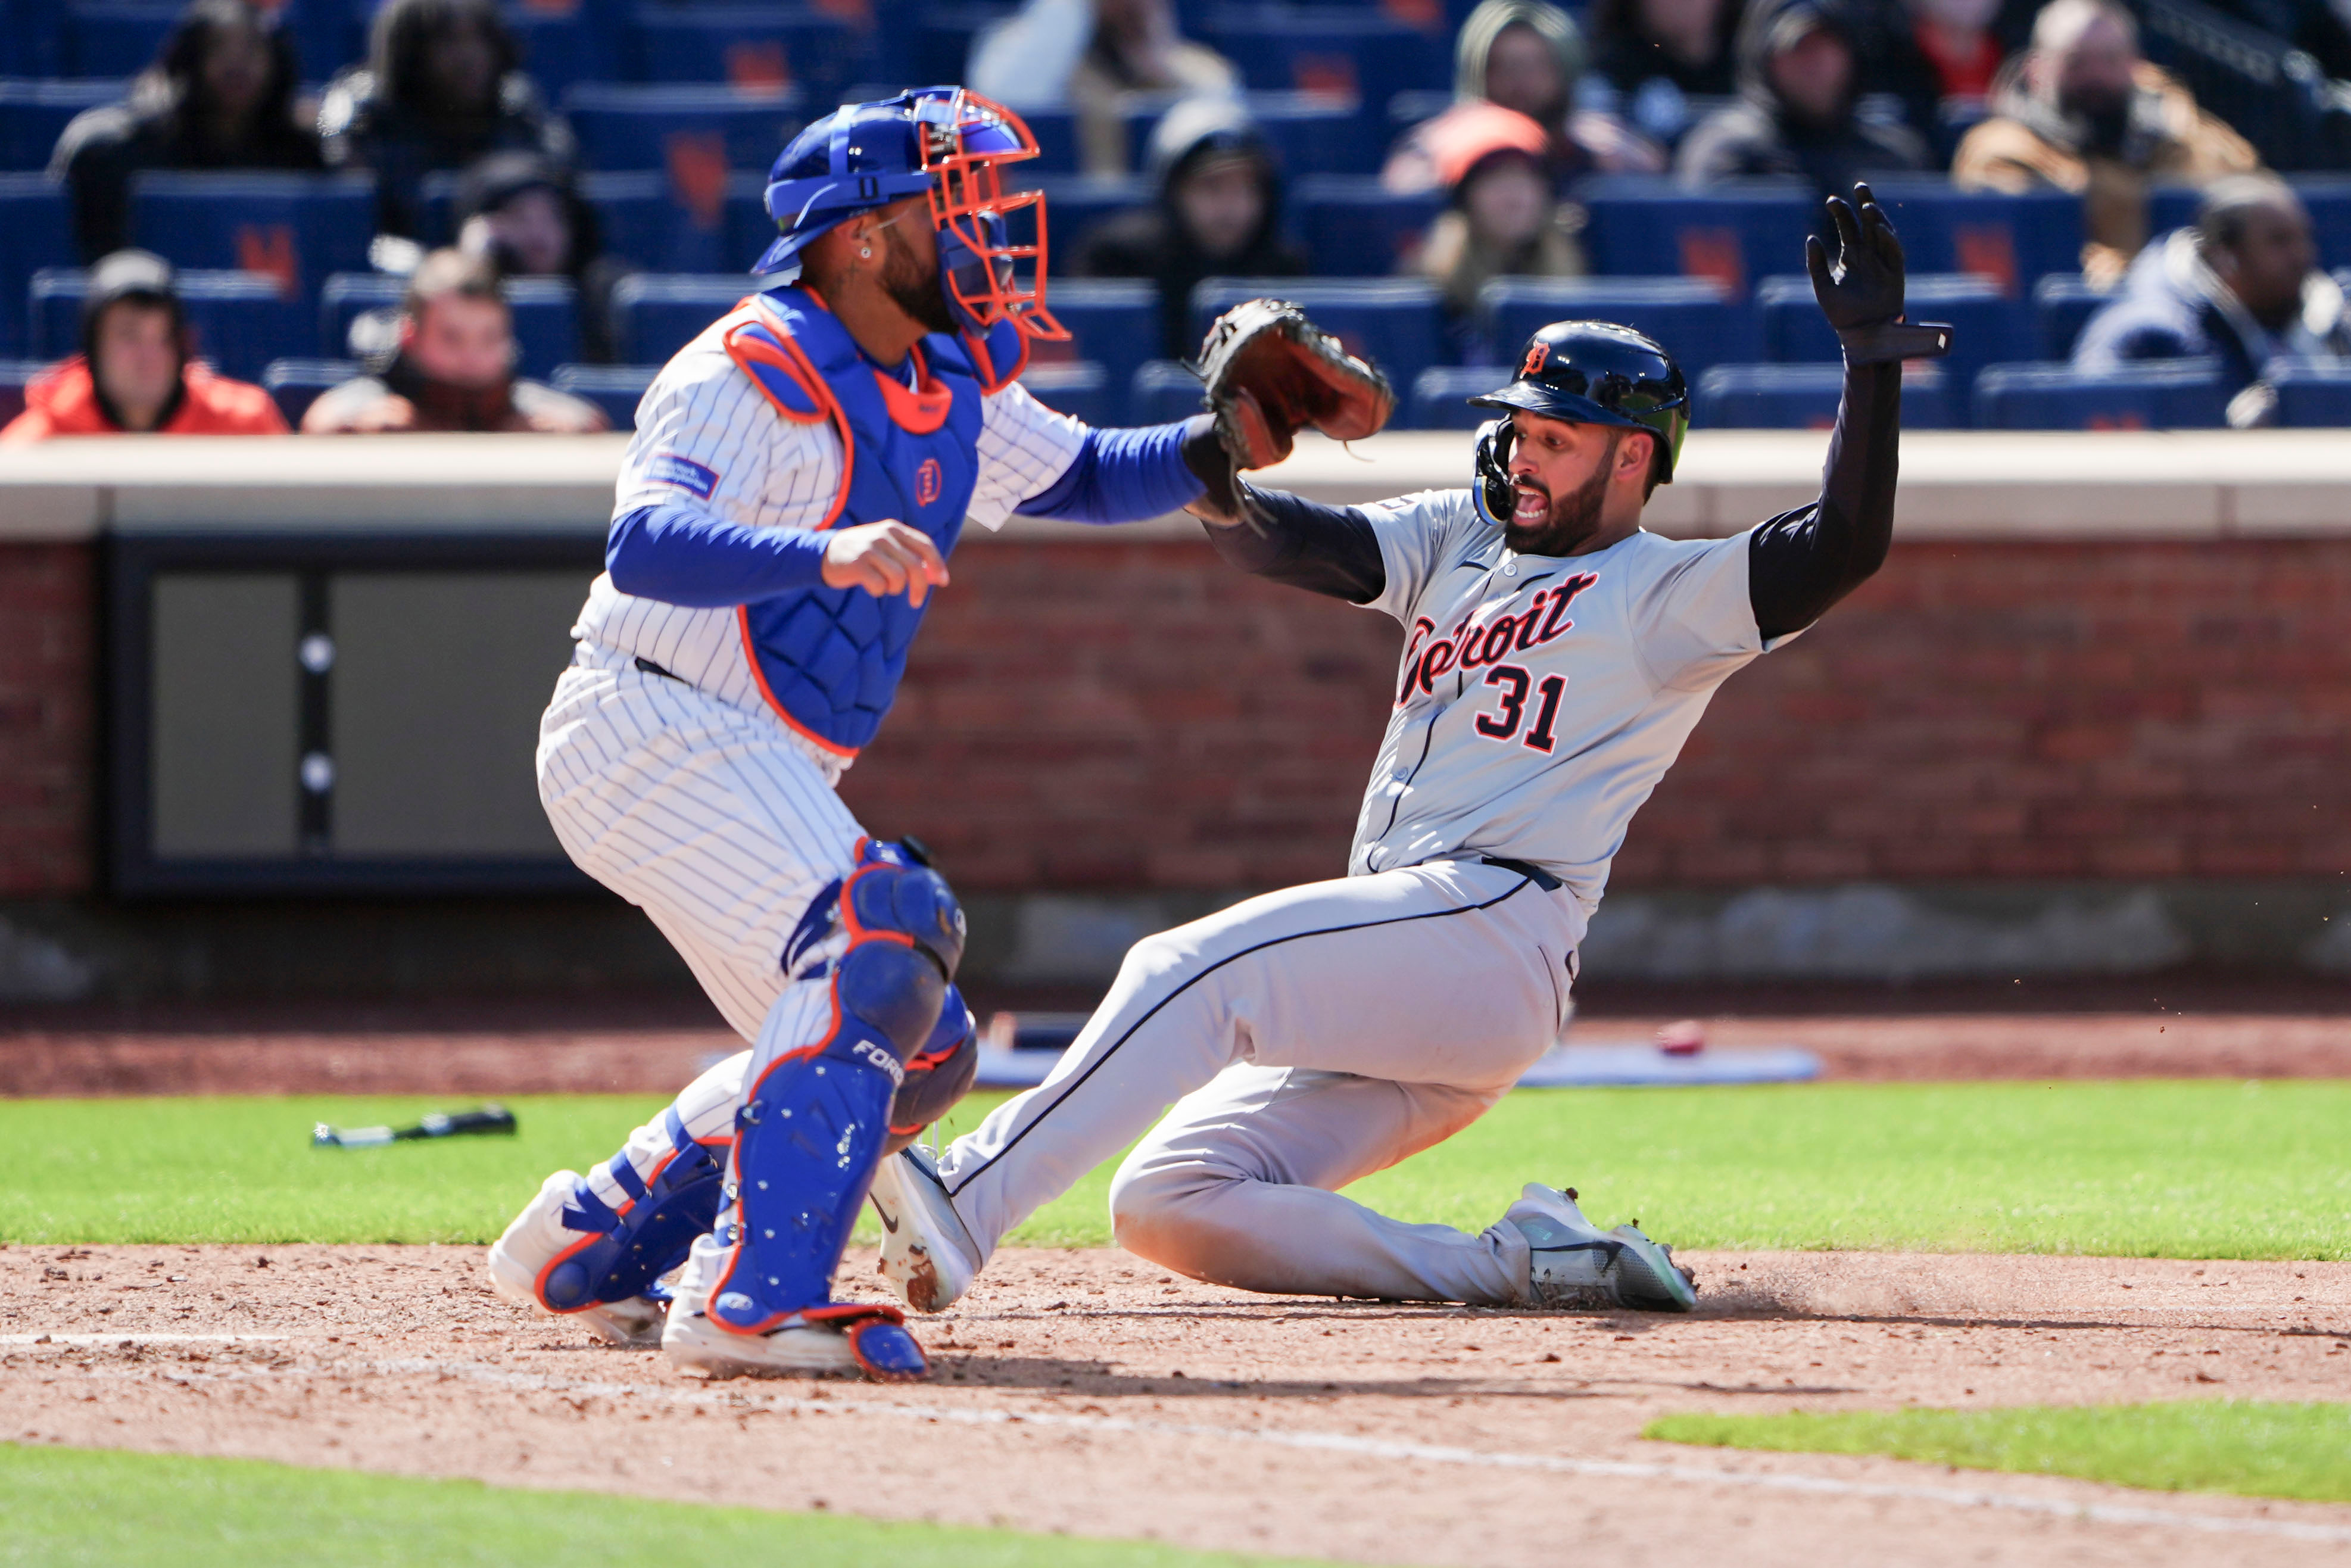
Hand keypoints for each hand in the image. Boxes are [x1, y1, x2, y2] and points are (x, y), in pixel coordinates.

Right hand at [821, 520, 949, 607]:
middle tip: (915, 601)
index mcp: (894, 529)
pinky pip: (880, 586)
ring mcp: (869, 548)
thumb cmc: (864, 554)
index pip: (925, 545)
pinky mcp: (857, 564)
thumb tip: (937, 576)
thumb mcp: (887, 548)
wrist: (825, 554)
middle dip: (920, 587)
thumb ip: (911, 558)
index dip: (938, 564)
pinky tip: (870, 586)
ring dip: (894, 589)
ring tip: (884, 586)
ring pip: (899, 578)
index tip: (943, 581)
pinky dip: (878, 591)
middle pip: (916, 566)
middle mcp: (883, 535)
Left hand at [1806, 181, 1906, 332]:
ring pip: (1883, 232)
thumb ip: (1816, 264)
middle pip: (1868, 223)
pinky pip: (1894, 251)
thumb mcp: (1823, 287)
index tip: (1830, 200)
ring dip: (1877, 219)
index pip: (1847, 226)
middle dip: (1865, 203)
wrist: (1861, 334)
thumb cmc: (1842, 313)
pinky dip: (1888, 239)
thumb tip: (1811, 238)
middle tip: (1860, 186)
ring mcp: (1883, 261)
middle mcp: (1869, 253)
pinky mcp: (1895, 272)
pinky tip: (1879, 228)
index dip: (1841, 212)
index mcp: (1851, 255)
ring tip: (1867, 207)